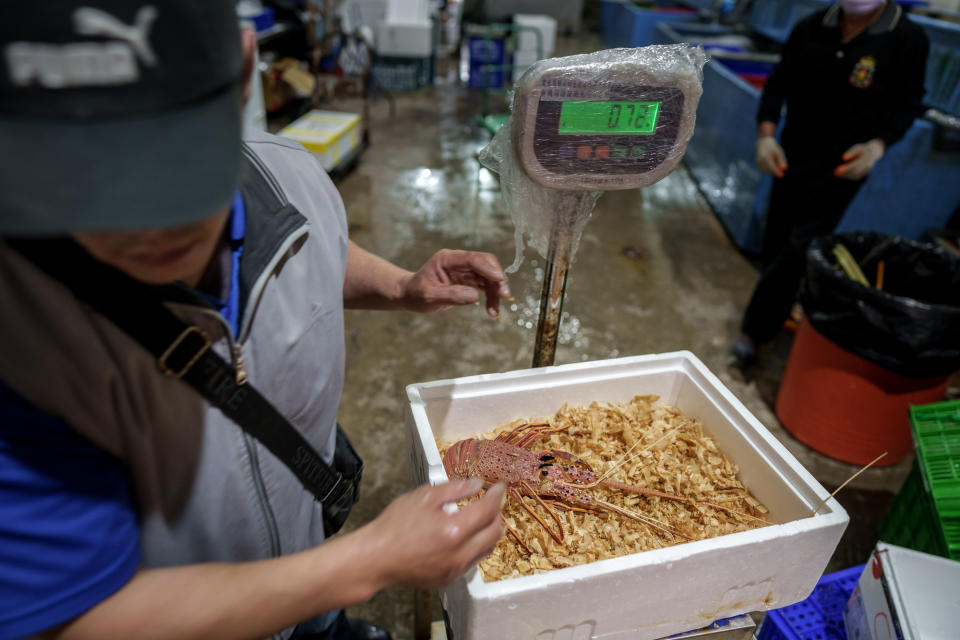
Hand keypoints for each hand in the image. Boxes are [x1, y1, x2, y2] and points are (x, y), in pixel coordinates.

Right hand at [362, 479, 505, 588]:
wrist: (376, 557)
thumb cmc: (394, 525)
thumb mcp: (423, 497)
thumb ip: (454, 488)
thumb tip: (477, 484)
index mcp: (453, 530)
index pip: (488, 510)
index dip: (497, 496)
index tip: (500, 488)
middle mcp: (459, 554)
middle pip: (494, 532)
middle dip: (497, 513)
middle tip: (492, 501)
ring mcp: (455, 569)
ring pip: (487, 549)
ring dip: (490, 531)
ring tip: (482, 517)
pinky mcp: (449, 579)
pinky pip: (473, 561)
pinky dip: (477, 546)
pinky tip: (467, 536)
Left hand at [401, 249, 511, 317]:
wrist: (410, 296)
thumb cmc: (415, 294)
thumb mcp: (429, 296)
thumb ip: (451, 295)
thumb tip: (474, 296)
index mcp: (447, 259)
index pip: (472, 259)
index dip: (488, 268)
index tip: (500, 279)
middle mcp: (458, 262)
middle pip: (485, 264)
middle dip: (497, 279)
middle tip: (505, 295)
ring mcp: (465, 270)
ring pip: (488, 276)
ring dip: (495, 292)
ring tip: (495, 311)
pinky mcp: (468, 280)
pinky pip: (485, 286)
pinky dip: (491, 297)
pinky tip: (492, 310)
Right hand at [756, 136, 787, 177]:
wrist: (763, 142)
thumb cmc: (773, 147)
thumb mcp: (779, 152)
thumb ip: (782, 160)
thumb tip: (784, 169)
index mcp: (765, 156)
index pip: (771, 167)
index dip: (777, 172)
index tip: (782, 175)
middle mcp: (760, 160)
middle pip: (768, 170)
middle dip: (775, 172)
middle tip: (781, 172)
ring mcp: (758, 162)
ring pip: (766, 171)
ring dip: (772, 170)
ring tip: (775, 162)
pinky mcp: (757, 163)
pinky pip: (763, 169)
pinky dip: (769, 169)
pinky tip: (771, 163)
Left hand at [834, 139, 883, 180]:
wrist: (875, 153)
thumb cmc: (864, 150)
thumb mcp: (858, 148)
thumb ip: (852, 152)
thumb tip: (844, 158)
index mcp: (868, 158)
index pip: (856, 165)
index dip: (847, 168)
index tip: (838, 169)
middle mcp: (869, 166)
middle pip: (856, 171)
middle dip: (845, 173)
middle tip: (836, 172)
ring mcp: (868, 171)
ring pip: (856, 176)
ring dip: (846, 175)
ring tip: (837, 173)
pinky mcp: (865, 175)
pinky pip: (856, 177)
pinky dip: (848, 176)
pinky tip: (841, 174)